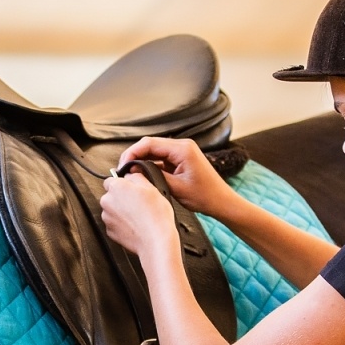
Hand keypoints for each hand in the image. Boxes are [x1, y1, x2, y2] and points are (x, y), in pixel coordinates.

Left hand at [100, 171, 176, 258]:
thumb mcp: (151, 187)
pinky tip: (135, 224)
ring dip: (121, 211)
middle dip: (122, 198)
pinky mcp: (110, 232)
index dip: (122, 183)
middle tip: (138, 203)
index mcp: (116, 187)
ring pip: (112, 210)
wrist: (156, 240)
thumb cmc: (156, 215)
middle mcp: (107, 201)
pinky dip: (122, 223)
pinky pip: (114, 223)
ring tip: (138, 215)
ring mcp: (107, 218)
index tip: (130, 188)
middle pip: (111, 195)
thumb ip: (136, 176)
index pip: (111, 179)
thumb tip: (130, 176)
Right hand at [116, 137, 236, 216]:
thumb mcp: (176, 188)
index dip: (132, 153)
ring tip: (132, 174)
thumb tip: (135, 171)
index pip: (149, 143)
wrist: (221, 201)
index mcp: (182, 149)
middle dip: (134, 156)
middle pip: (150, 145)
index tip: (123, 165)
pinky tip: (144, 176)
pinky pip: (161, 158)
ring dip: (142, 161)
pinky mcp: (181, 159)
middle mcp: (182, 146)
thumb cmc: (205, 196)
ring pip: (154, 151)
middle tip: (123, 171)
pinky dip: (151, 165)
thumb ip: (154, 176)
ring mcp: (182, 151)